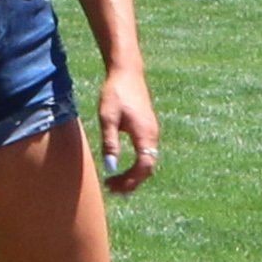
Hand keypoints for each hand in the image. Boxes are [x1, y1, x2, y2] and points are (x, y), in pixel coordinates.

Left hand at [98, 68, 159, 195]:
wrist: (127, 72)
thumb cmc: (115, 93)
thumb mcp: (108, 118)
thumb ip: (110, 143)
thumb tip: (111, 167)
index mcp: (145, 134)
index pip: (144, 166)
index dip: (130, 180)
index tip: (112, 185)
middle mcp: (153, 135)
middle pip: (148, 168)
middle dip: (132, 182)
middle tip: (112, 189)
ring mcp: (152, 132)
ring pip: (148, 162)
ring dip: (134, 176)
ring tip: (115, 183)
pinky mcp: (148, 129)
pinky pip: (146, 154)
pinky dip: (136, 166)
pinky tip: (123, 169)